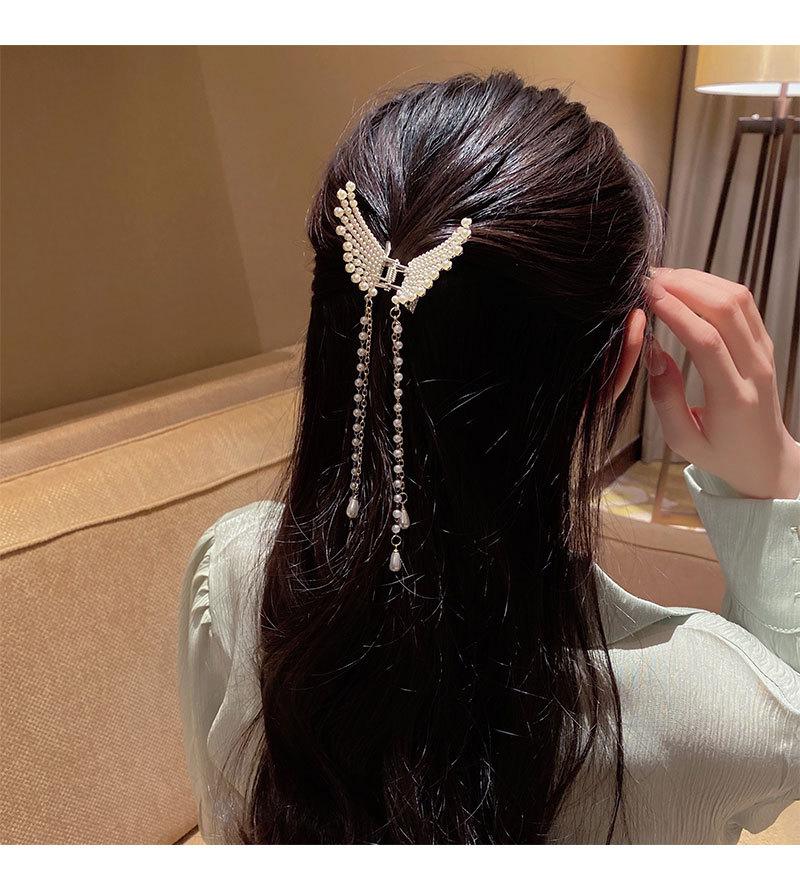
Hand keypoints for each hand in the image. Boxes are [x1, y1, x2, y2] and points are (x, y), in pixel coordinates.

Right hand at [647, 268, 799, 499]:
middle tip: (649, 279)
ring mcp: (764, 353)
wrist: (765, 458)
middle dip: (685, 286)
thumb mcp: (683, 441)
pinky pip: (743, 304)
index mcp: (733, 397)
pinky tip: (687, 285)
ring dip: (699, 280)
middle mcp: (755, 369)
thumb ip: (666, 399)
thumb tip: (653, 353)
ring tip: (663, 277)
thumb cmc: (720, 453)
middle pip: (726, 310)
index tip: (647, 294)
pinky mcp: (764, 344)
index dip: (676, 312)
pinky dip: (713, 286)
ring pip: (738, 299)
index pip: (707, 342)